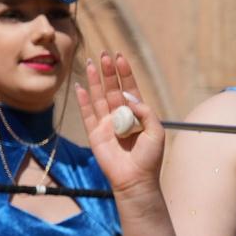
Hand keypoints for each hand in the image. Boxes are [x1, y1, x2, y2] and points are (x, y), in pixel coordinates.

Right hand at [77, 54, 163, 195]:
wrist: (135, 180)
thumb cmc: (149, 158)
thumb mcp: (156, 131)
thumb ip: (145, 112)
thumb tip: (128, 97)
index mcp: (136, 114)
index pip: (129, 89)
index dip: (125, 73)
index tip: (120, 57)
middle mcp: (120, 116)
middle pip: (112, 89)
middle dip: (108, 72)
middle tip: (104, 55)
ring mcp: (106, 124)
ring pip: (98, 97)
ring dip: (94, 80)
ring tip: (90, 63)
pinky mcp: (95, 134)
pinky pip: (87, 114)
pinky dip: (83, 101)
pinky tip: (80, 87)